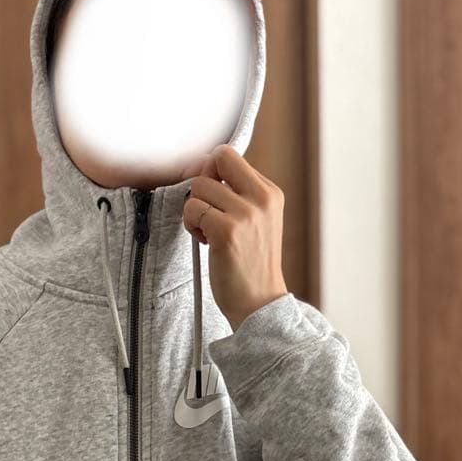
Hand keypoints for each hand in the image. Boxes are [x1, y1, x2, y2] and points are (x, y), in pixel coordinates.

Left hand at [180, 144, 288, 331]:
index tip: (214, 200)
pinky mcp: (227, 231)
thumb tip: (202, 165)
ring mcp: (246, 214)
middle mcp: (262, 198)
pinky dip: (191, 225)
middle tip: (207, 212)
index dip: (213, 175)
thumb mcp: (257, 221)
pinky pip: (193, 209)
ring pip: (199, 187)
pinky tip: (205, 242)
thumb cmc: (251, 265)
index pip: (230, 157)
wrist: (259, 303)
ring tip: (208, 233)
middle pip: (216, 160)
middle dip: (202, 185)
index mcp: (270, 193)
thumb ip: (237, 193)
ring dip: (195, 211)